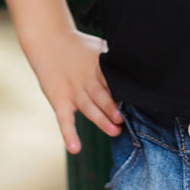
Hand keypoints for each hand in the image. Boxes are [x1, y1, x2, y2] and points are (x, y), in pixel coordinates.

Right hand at [34, 28, 123, 154]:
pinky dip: (69, 135)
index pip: (112, 80)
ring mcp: (72, 92)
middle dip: (112, 107)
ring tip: (114, 131)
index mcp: (98, 67)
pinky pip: (64, 121)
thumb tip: (142, 68)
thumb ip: (116, 60)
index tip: (135, 100)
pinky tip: (75, 149)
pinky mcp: (60, 101)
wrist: (47, 40)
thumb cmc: (79, 46)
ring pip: (88, 108)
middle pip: (101, 95)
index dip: (122, 90)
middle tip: (123, 119)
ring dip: (101, 120)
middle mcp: (86, 80)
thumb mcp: (100, 47)